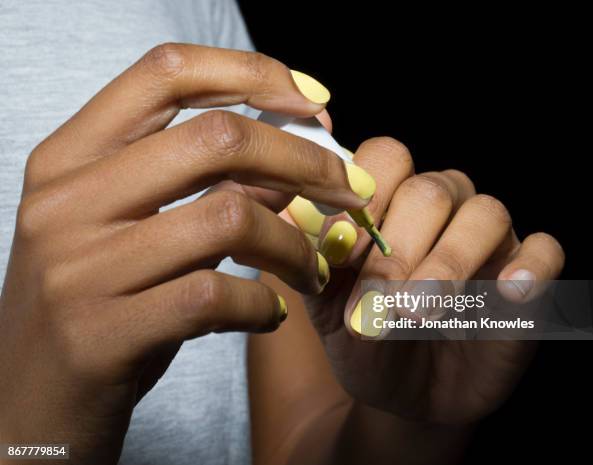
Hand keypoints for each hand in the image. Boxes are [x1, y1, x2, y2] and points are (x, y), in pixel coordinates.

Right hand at [0, 44, 369, 462]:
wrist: (33, 400)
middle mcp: (68, 201)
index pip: (167, 73)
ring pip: (230, 218)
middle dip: (304, 159)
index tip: (312, 103)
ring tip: (313, 270)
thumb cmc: (98, 302)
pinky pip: (216, 297)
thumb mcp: (134, 230)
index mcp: (70, 158)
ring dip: (295, 245)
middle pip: (217, 138)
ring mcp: (80, 267)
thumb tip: (297, 157)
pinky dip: (262, 305)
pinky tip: (271, 316)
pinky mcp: (103, 333)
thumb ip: (207, 185)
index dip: (252, 73)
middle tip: (349, 189)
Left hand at [287, 137, 564, 424]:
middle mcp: (443, 208)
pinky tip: (507, 294)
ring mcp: (488, 239)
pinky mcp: (527, 275)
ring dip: (447, 263)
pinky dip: (531, 267)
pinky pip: (545, 251)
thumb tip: (288, 208)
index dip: (364, 198)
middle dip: (399, 248)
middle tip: (376, 304)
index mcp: (392, 202)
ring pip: (485, 214)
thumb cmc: (361, 340)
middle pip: (431, 190)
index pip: (386, 158)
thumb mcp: (324, 302)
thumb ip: (311, 254)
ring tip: (416, 312)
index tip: (341, 252)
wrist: (402, 395)